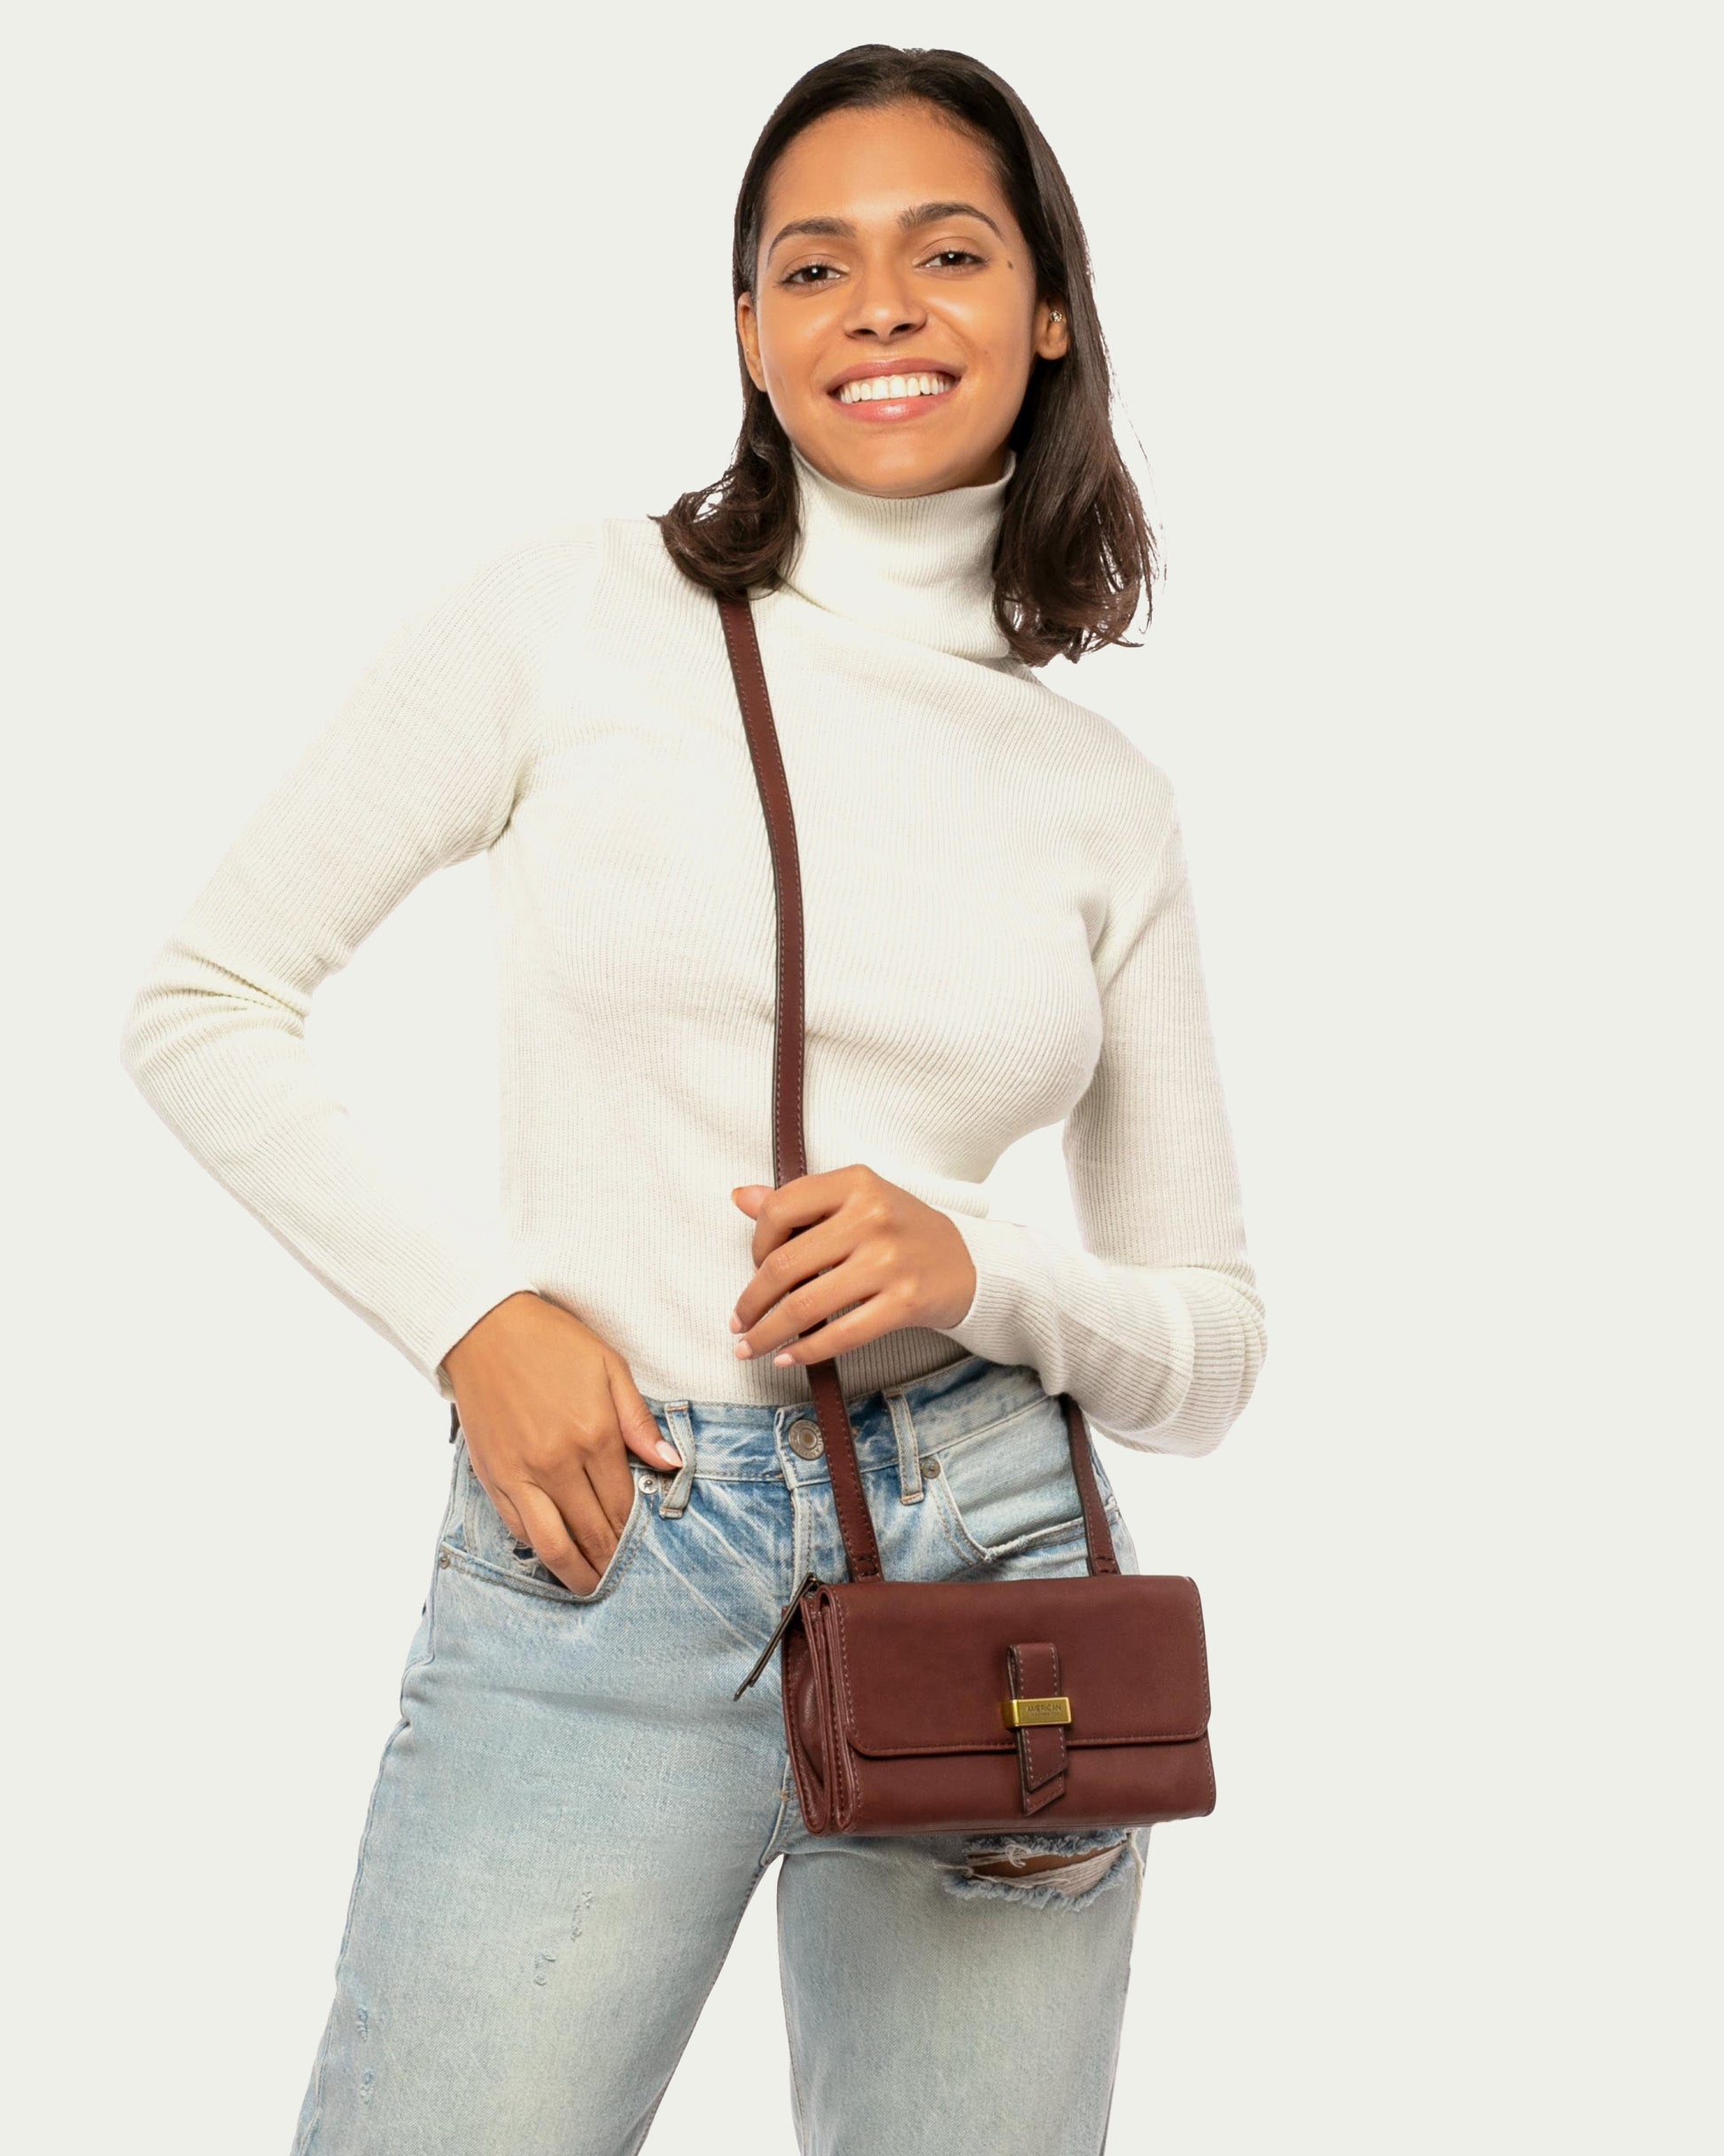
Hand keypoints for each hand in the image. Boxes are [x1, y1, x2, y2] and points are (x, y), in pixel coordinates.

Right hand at [440, 1293, 683, 1593]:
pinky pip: (518, 1528)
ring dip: (576, 1573)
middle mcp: (557, 1464)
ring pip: (553, 1545)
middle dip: (611, 1561)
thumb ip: (639, 1421)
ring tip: (592, 1587)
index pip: (623, 1504)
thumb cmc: (551, 1342)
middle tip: (624, 1578)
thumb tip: (670, 1464)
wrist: (484, 1327)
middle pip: (593, 1532)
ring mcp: (521, 1475)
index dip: (635, 1532)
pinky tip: (554, 1555)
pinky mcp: (493, 1477)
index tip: (645, 1547)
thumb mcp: (610, 1368)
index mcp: (593, 1435)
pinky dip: (539, 1549)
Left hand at [728, 1166, 977, 1369]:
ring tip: (750, 1346)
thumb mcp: (856, 1199)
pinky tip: (788, 1357)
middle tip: (738, 1321)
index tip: (755, 1266)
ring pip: (806, 1305)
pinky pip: (841, 1334)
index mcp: (856, 1183)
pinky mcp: (905, 1302)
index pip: (780, 1209)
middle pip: (785, 1264)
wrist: (968, 1262)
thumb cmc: (901, 1230)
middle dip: (751, 1301)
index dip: (755, 1243)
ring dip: (767, 1333)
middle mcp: (872, 1216)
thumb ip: (799, 1201)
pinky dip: (806, 1351)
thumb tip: (741, 1197)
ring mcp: (890, 1261)